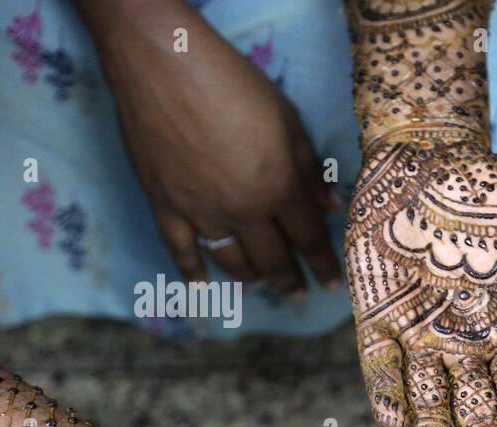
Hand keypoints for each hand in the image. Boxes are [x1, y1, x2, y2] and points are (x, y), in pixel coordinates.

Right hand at [89, 2, 341, 290]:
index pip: (308, 238)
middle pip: (272, 257)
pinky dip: (191, 272)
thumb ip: (311, 170)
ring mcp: (200, 211)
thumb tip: (334, 207)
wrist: (162, 63)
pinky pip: (180, 250)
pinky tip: (201, 289)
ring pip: (231, 260)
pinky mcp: (163, 203)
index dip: (323, 263)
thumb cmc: (233, 83)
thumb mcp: (288, 121)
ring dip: (251, 277)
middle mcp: (241, 210)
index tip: (333, 284)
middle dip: (289, 278)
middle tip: (299, 293)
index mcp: (277, 188)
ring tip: (263, 284)